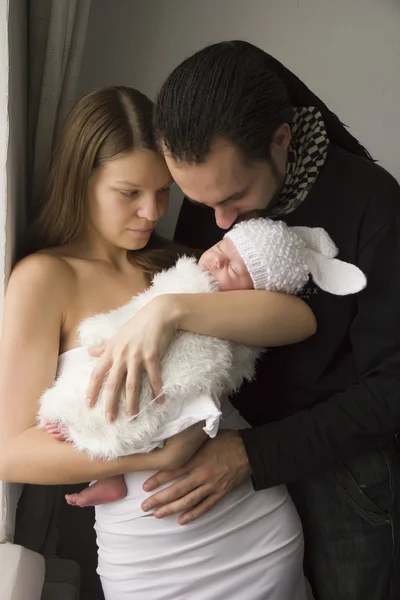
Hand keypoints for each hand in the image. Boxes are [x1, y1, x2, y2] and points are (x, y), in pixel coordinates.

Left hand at [86, 295, 179, 420]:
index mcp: (111, 351)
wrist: (158, 314)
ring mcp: (136, 357)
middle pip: (113, 384)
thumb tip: (89, 351)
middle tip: (110, 419)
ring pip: (132, 385)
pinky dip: (157, 390)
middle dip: (110, 403)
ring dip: (132, 403)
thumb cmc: (137, 325)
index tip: (89, 405)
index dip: (92, 390)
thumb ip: (104, 346)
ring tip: (132, 416)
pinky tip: (160, 401)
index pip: (97, 373)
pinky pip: (154, 378)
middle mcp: (121, 356)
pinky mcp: (152, 357)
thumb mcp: (117, 335)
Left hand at [141, 430, 250, 524]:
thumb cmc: (228, 440)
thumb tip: (173, 440)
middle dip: (159, 499)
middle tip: (145, 506)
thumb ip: (190, 442)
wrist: (250, 451)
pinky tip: (182, 520)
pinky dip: (193, 514)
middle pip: (177, 490)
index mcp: (197, 459)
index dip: (158, 480)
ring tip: (158, 514)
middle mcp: (202, 474)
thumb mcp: (206, 436)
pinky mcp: (220, 493)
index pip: (173, 471)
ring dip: (172, 509)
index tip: (145, 487)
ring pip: (188, 501)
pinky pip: (205, 507)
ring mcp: (212, 486)